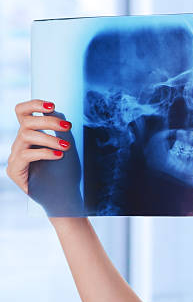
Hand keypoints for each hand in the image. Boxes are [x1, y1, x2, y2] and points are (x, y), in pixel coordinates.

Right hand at [6, 99, 84, 215]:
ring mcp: (15, 156)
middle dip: (48, 121)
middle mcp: (20, 143)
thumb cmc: (66, 170)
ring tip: (66, 147)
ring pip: (26, 136)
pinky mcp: (14, 170)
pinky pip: (25, 155)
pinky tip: (59, 156)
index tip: (53, 105)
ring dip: (49, 139)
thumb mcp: (66, 146)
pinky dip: (44, 153)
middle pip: (26, 122)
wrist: (63, 197)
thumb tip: (64, 114)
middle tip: (68, 127)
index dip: (34, 104)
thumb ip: (61, 131)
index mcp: (30, 133)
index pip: (22, 112)